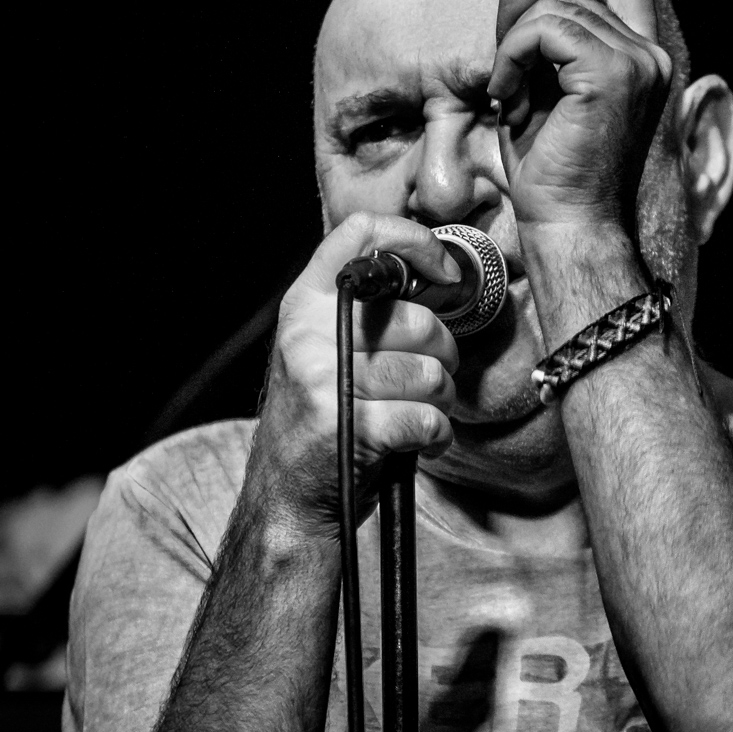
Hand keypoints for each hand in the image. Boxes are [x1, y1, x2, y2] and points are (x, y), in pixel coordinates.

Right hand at [249, 212, 461, 536]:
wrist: (287, 498)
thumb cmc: (324, 420)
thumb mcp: (326, 349)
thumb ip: (367, 311)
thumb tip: (438, 276)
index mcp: (305, 304)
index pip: (358, 233)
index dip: (415, 241)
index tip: (445, 273)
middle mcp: (308, 334)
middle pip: (418, 320)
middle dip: (443, 357)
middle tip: (427, 380)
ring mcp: (323, 379)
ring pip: (430, 373)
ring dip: (439, 403)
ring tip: (412, 415)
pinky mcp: (346, 426)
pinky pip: (427, 418)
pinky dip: (435, 436)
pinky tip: (415, 443)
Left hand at [488, 0, 673, 230]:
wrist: (565, 222)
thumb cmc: (547, 170)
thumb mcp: (530, 88)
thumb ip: (528, 34)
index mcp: (638, 58)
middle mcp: (648, 54)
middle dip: (521, 37)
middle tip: (512, 95)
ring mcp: (637, 61)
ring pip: (549, 10)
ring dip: (512, 51)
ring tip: (512, 101)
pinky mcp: (613, 71)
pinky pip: (542, 29)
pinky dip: (512, 57)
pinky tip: (511, 99)